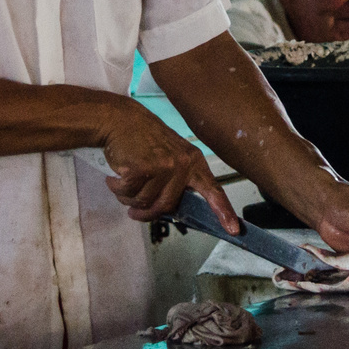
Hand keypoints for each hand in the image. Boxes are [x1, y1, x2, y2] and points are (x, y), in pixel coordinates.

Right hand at [98, 99, 239, 233]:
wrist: (121, 119)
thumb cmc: (143, 140)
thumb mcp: (170, 156)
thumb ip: (176, 182)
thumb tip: (170, 211)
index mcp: (193, 162)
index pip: (213, 190)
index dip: (223, 211)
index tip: (233, 230)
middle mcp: (182, 164)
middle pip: (166, 206)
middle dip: (146, 212)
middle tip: (133, 210)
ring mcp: (163, 166)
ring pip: (144, 203)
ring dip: (128, 199)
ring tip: (125, 180)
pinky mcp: (141, 168)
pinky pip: (127, 194)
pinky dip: (116, 189)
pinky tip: (115, 176)